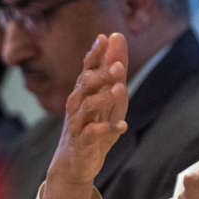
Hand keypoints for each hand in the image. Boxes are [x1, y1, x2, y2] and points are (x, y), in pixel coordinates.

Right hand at [42, 33, 129, 198]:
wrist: (76, 162)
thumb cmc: (95, 123)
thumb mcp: (110, 95)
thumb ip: (114, 68)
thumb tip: (117, 35)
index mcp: (84, 90)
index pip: (87, 67)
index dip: (95, 53)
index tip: (104, 39)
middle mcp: (77, 103)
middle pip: (86, 83)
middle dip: (102, 74)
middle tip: (119, 67)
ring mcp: (77, 122)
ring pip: (87, 106)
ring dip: (104, 97)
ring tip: (120, 90)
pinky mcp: (81, 142)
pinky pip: (91, 133)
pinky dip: (107, 129)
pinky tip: (123, 126)